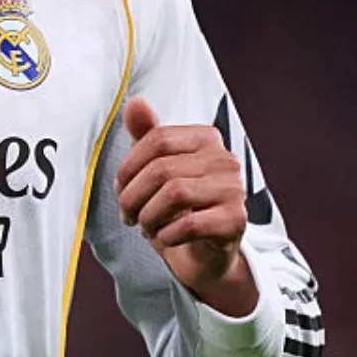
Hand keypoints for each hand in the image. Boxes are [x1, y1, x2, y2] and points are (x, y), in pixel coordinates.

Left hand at [113, 97, 257, 316]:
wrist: (203, 254)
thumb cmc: (178, 209)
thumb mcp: (156, 169)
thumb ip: (146, 135)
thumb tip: (135, 102)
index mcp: (205, 138)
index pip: (157, 139)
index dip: (129, 166)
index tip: (121, 188)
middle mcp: (224, 159)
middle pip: (162, 169)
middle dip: (133, 196)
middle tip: (128, 215)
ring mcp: (234, 189)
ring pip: (174, 194)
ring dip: (149, 216)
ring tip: (146, 227)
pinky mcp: (236, 221)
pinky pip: (190, 224)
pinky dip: (167, 234)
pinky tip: (165, 237)